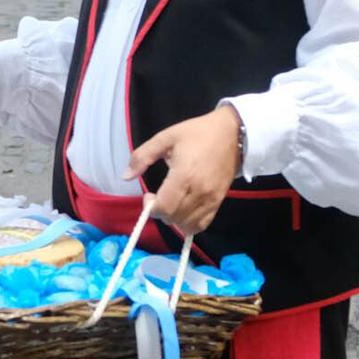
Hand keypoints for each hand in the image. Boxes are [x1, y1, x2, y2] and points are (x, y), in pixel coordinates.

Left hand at [124, 105, 241, 236]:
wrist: (233, 133)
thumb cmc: (198, 133)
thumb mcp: (165, 137)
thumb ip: (142, 156)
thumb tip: (125, 176)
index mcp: (184, 175)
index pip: (164, 207)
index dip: (151, 207)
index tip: (149, 195)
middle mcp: (199, 192)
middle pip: (173, 218)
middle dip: (160, 213)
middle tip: (158, 197)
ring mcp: (211, 199)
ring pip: (187, 226)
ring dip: (173, 219)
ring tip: (171, 204)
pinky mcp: (219, 202)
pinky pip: (202, 225)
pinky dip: (189, 224)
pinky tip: (183, 211)